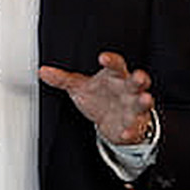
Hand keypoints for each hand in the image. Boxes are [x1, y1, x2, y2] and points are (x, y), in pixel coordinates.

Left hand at [38, 51, 154, 144]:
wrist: (111, 120)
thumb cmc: (99, 97)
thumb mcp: (79, 87)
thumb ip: (62, 79)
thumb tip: (43, 71)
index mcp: (114, 77)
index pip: (115, 65)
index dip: (111, 61)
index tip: (103, 58)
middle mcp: (127, 90)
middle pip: (136, 82)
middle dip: (140, 79)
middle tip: (140, 76)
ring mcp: (133, 107)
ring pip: (142, 102)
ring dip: (144, 101)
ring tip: (146, 99)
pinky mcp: (134, 125)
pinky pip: (135, 128)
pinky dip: (131, 131)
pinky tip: (126, 132)